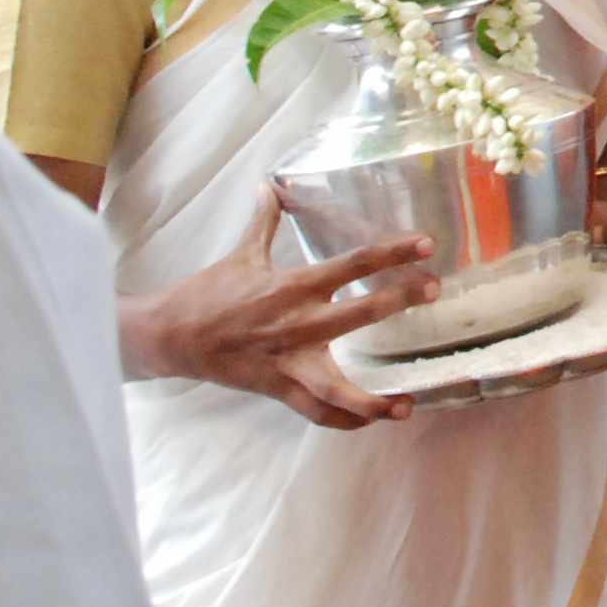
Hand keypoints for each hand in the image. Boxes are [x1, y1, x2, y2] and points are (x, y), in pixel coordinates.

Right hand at [125, 190, 438, 427]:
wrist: (172, 335)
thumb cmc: (210, 293)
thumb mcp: (242, 254)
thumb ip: (264, 221)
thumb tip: (268, 185)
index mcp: (293, 285)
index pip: (352, 263)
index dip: (391, 251)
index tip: (428, 243)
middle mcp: (297, 323)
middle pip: (357, 313)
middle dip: (398, 301)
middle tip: (435, 290)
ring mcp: (288, 361)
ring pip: (335, 387)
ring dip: (371, 400)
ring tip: (406, 405)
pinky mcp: (278, 389)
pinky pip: (315, 412)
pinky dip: (343, 420)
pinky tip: (373, 420)